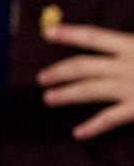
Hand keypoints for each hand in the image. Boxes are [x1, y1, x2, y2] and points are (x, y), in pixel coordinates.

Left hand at [38, 24, 133, 139]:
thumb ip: (130, 46)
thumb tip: (115, 45)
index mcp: (131, 45)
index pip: (92, 36)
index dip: (68, 33)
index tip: (47, 32)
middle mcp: (126, 64)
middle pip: (82, 66)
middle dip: (58, 71)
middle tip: (40, 77)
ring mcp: (131, 88)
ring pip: (89, 90)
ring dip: (66, 94)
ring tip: (48, 98)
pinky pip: (110, 119)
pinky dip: (93, 126)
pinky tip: (79, 133)